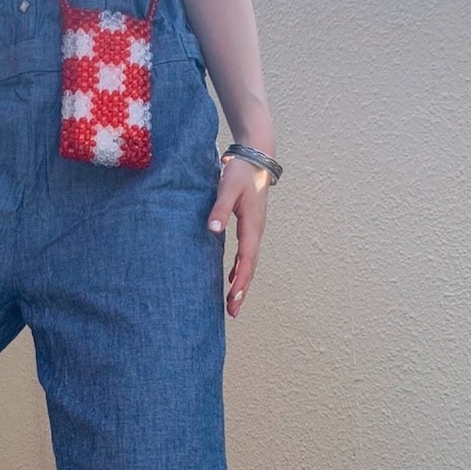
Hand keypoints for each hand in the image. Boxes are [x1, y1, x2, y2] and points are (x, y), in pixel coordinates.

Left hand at [207, 157, 270, 318]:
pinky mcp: (250, 226)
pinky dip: (239, 268)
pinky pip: (246, 254)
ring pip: (249, 262)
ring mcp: (255, 230)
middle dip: (242, 290)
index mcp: (252, 226)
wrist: (257, 157)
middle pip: (250, 267)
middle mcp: (256, 232)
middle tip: (232, 312)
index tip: (233, 299)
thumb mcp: (227, 188)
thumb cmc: (241, 172)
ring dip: (241, 282)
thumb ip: (220, 209)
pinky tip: (231, 278)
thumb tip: (213, 230)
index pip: (247, 260)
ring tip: (233, 303)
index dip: (240, 281)